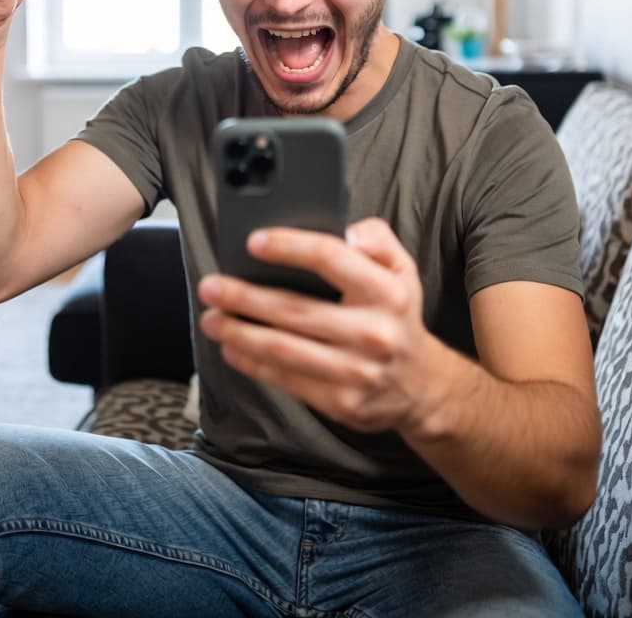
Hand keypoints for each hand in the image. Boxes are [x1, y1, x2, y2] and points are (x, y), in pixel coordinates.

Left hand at [198, 218, 440, 433]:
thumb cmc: (396, 314)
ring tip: (211, 319)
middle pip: (296, 310)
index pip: (331, 258)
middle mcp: (373, 332)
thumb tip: (345, 228)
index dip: (289, 247)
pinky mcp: (341, 402)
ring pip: (285, 350)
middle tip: (211, 285)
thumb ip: (376, 238)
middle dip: (245, 297)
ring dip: (240, 333)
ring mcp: (357, 371)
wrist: (420, 384)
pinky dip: (253, 364)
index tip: (253, 242)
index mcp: (387, 291)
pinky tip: (232, 349)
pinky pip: (288, 380)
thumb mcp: (401, 268)